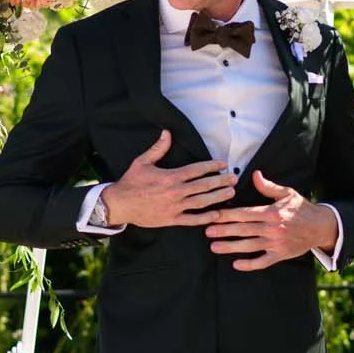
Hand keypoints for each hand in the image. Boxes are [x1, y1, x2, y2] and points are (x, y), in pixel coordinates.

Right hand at [100, 131, 237, 228]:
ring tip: (231, 193)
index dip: (211, 166)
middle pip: (203, 186)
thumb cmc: (131, 182)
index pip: (196, 170)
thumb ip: (157, 148)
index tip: (223, 164)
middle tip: (234, 179)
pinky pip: (192, 220)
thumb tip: (167, 133)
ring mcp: (175, 207)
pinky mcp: (172, 219)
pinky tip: (217, 214)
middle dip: (221, 182)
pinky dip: (205, 218)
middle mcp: (175, 192)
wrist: (120, 205)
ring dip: (218, 198)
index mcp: (170, 176)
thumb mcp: (142, 162)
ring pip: (202, 202)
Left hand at [202, 172, 338, 272]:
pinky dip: (249, 264)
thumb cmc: (301, 208)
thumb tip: (255, 174)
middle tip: (207, 231)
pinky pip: (263, 262)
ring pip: (249, 246)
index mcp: (272, 212)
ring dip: (230, 247)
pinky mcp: (280, 255)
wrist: (321, 226)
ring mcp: (276, 243)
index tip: (213, 215)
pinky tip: (236, 264)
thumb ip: (268, 187)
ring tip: (214, 247)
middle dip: (223, 230)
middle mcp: (272, 228)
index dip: (227, 215)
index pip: (244, 213)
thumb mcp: (287, 193)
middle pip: (243, 229)